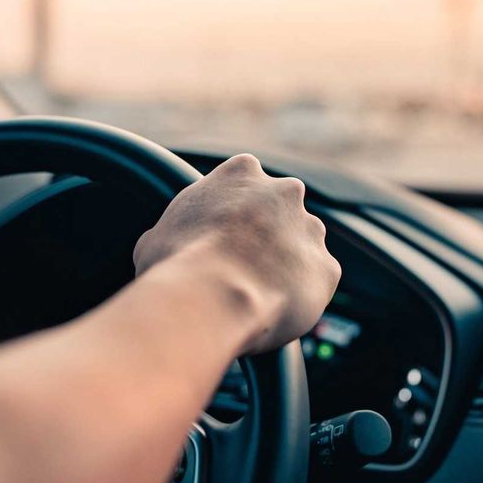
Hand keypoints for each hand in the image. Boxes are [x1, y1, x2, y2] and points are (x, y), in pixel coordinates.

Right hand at [133, 154, 339, 353]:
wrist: (212, 297)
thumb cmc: (176, 265)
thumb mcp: (155, 238)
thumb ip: (174, 231)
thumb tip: (163, 247)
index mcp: (241, 172)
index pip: (244, 180)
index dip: (232, 211)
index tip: (221, 233)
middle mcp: (284, 192)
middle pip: (280, 210)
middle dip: (267, 234)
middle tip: (241, 265)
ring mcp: (310, 230)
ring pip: (303, 245)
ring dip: (286, 265)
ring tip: (255, 294)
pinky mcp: (327, 268)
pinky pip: (315, 283)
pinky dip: (300, 296)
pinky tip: (273, 310)